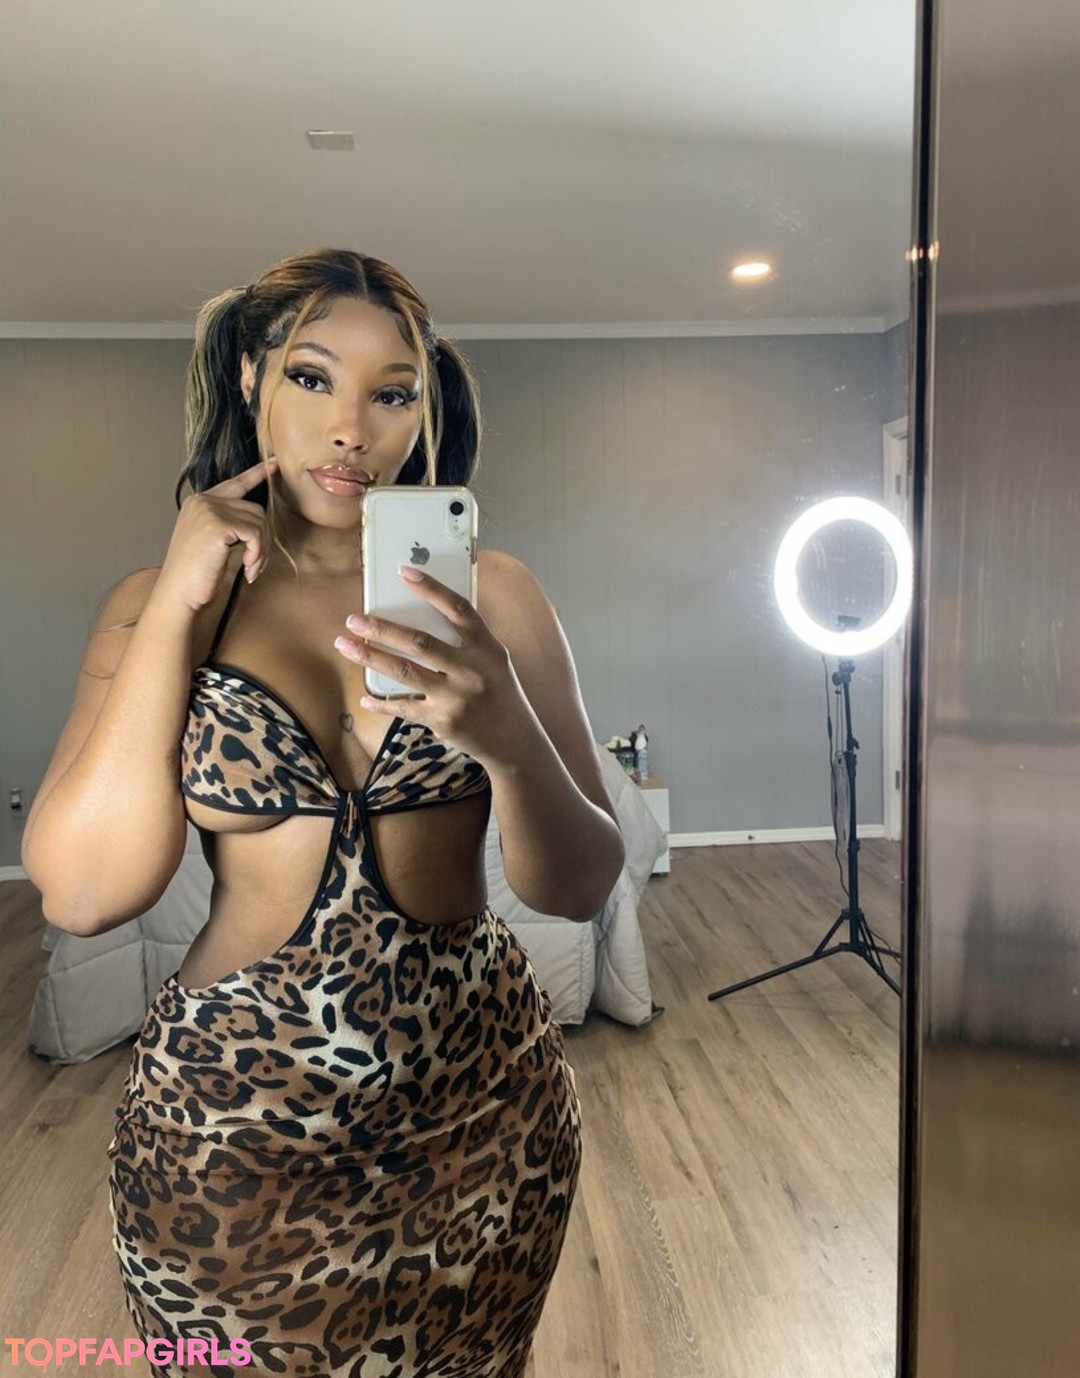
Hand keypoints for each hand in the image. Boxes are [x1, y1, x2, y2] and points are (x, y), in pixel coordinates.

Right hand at [154, 458, 277, 612]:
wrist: (178, 593)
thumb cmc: (196, 575)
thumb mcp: (212, 542)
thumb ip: (229, 524)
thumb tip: (260, 519)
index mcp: (200, 502)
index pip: (235, 483)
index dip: (257, 473)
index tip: (274, 463)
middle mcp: (203, 500)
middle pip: (255, 509)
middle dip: (263, 539)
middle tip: (256, 564)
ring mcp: (209, 509)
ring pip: (259, 522)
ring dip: (261, 551)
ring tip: (251, 569)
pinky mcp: (218, 524)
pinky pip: (255, 534)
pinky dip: (257, 554)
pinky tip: (248, 570)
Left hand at [333, 566, 534, 768]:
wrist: (515, 741)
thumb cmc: (498, 693)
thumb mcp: (493, 661)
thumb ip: (465, 641)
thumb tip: (418, 617)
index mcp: (487, 647)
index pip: (458, 609)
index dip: (431, 589)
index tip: (403, 572)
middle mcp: (472, 669)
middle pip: (421, 642)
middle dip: (382, 629)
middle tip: (355, 619)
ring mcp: (456, 697)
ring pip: (405, 672)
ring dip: (370, 657)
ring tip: (345, 645)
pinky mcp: (442, 721)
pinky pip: (404, 707)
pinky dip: (382, 702)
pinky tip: (365, 697)